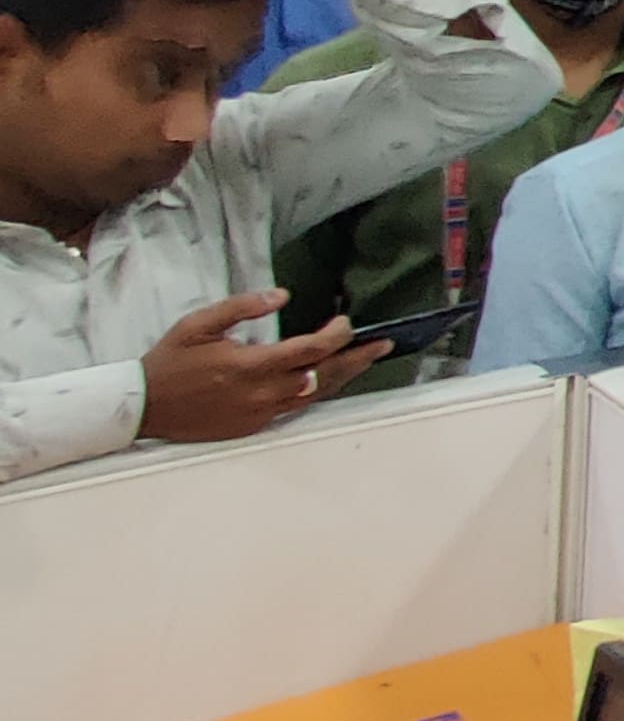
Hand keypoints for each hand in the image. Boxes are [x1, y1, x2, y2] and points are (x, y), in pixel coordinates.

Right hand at [141, 296, 376, 440]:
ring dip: (341, 377)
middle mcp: (260, 393)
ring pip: (314, 395)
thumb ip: (242, 307)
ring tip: (364, 361)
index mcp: (249, 366)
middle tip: (383, 345)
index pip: (309, 350)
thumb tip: (281, 295)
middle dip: (356, 358)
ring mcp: (259, 413)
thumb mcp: (199, 324)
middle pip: (323, 376)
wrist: (143, 407)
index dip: (335, 335)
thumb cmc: (169, 361)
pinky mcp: (253, 425)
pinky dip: (315, 393)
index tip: (345, 322)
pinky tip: (327, 380)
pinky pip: (294, 408)